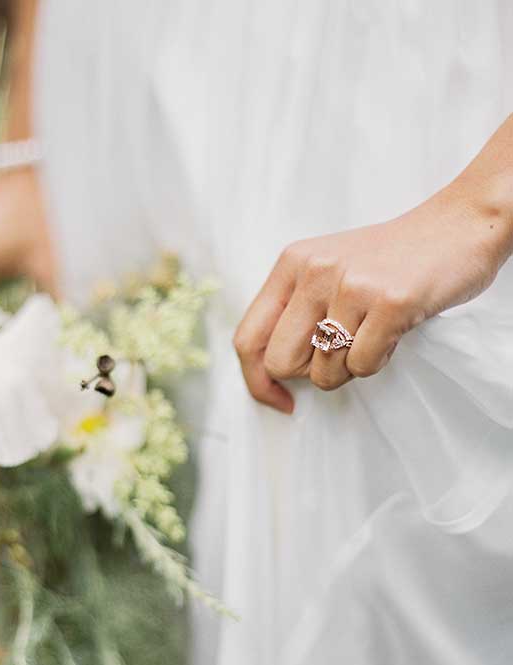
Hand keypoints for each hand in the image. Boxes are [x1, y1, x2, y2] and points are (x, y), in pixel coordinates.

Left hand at [234, 184, 508, 412]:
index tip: (280, 400)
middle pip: (280, 363)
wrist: (457, 225)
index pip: (247, 339)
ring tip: (373, 332)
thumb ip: (294, 311)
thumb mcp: (327, 270)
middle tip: (341, 353)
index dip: (257, 382)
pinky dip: (378, 361)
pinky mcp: (389, 302)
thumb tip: (268, 373)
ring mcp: (351, 285)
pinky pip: (363, 367)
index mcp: (291, 264)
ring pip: (324, 373)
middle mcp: (314, 272)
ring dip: (350, 367)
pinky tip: (393, 331)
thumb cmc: (390, 260)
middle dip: (310, 373)